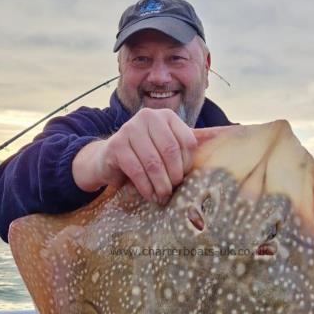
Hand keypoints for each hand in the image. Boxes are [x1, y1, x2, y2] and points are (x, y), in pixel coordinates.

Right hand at [72, 108, 197, 203]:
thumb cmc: (143, 156)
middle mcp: (148, 116)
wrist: (109, 158)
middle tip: (173, 191)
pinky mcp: (116, 145)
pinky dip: (145, 187)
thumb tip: (204, 174)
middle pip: (170, 151)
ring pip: (153, 162)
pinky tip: (149, 195)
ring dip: (160, 184)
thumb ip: (181, 153)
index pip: (186, 140)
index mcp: (166, 116)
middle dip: (174, 176)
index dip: (187, 164)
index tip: (184, 179)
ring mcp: (130, 128)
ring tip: (162, 197)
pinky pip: (136, 170)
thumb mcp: (163, 149)